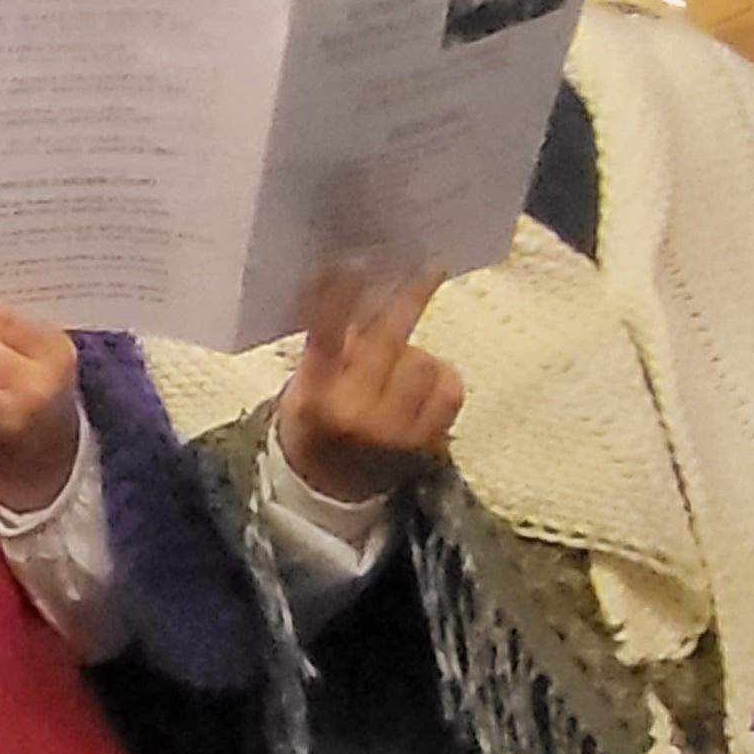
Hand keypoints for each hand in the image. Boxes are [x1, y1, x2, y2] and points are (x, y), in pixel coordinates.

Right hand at [275, 266, 461, 505]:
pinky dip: (440, 377)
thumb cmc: (315, 428)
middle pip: (388, 340)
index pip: (326, 336)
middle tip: (426, 263)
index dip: (340, 295)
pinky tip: (422, 383)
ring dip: (412, 354)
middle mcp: (356, 414)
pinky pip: (450, 388)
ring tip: (396, 369)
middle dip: (405, 297)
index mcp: (316, 398)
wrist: (330, 492)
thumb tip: (361, 294)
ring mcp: (396, 431)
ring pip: (422, 360)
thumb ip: (327, 350)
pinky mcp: (429, 442)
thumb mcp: (303, 390)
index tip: (349, 261)